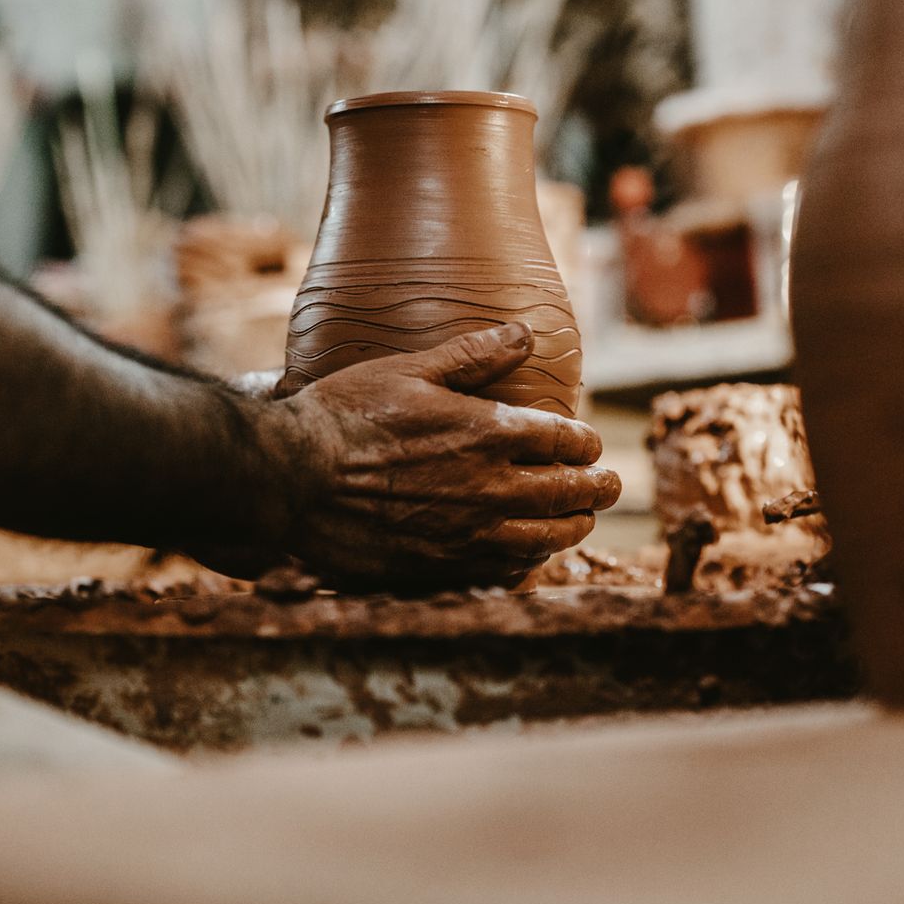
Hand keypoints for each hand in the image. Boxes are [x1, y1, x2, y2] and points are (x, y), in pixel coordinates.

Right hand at [231, 323, 620, 591]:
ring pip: (545, 537)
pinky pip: (504, 570)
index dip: (585, 443)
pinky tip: (529, 556)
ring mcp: (470, 533)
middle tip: (610, 485)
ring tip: (580, 520)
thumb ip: (473, 355)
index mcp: (489, 433)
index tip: (590, 444)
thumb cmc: (346, 416)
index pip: (564, 441)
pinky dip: (527, 562)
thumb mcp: (410, 370)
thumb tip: (524, 332)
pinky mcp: (443, 566)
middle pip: (567, 492)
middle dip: (595, 487)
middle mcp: (491, 488)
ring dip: (570, 527)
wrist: (293, 480)